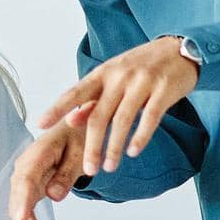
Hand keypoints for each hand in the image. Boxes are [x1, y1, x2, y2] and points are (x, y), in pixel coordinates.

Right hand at [7, 121, 86, 219]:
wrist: (75, 128)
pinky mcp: (28, 187)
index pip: (26, 179)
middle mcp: (25, 166)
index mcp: (38, 153)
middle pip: (19, 197)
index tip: (21, 218)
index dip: (22, 200)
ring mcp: (24, 177)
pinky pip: (24, 208)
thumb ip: (67, 173)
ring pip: (18, 206)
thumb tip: (54, 195)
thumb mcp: (81, 152)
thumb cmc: (77, 137)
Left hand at [37, 36, 198, 177]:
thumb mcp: (113, 77)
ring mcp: (142, 82)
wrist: (178, 49)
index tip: (40, 124)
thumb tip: (70, 120)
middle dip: (92, 145)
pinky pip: (150, 117)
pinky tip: (133, 152)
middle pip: (99, 115)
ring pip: (123, 120)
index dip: (57, 108)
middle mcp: (119, 76)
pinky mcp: (164, 89)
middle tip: (88, 169)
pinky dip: (140, 137)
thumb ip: (93, 99)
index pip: (75, 92)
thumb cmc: (141, 67)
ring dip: (114, 147)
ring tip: (109, 167)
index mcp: (103, 73)